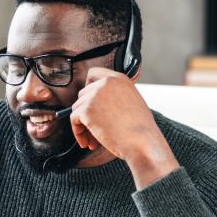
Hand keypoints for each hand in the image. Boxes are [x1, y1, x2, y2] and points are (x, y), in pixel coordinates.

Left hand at [70, 67, 178, 187]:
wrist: (143, 142)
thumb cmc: (141, 129)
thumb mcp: (131, 102)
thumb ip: (114, 96)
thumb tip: (97, 104)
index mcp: (119, 79)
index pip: (94, 73)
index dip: (88, 87)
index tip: (89, 101)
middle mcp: (106, 82)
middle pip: (83, 94)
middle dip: (86, 112)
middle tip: (93, 129)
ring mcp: (95, 94)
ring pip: (77, 108)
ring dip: (83, 125)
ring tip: (94, 140)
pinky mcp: (86, 109)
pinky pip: (74, 120)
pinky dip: (78, 133)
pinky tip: (87, 142)